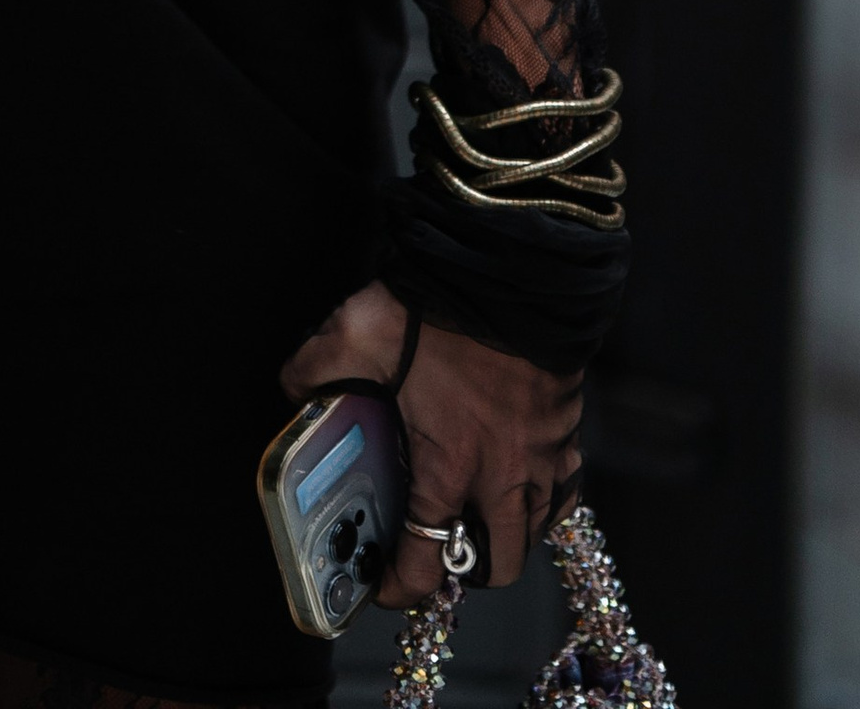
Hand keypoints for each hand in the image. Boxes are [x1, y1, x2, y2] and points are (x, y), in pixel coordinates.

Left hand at [284, 282, 580, 602]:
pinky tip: (520, 483)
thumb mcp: (355, 331)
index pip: (426, 562)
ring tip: (474, 519)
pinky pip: (564, 493)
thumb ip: (315, 369)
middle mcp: (502, 478)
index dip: (401, 587)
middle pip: (496, 566)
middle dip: (464, 573)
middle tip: (433, 550)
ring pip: (533, 535)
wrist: (512, 271)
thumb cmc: (438, 306)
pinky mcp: (568, 433)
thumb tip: (291, 390)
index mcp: (448, 468)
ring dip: (504, 539)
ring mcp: (542, 459)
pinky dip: (543, 503)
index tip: (382, 587)